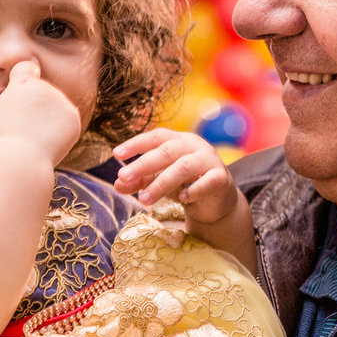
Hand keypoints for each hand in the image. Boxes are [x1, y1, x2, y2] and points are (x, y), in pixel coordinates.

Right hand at [0, 62, 82, 167]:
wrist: (22, 156)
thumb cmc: (0, 137)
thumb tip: (1, 104)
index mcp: (22, 83)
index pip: (27, 68)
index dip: (24, 76)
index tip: (23, 88)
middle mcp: (44, 86)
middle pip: (42, 93)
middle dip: (35, 106)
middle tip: (25, 128)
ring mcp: (61, 100)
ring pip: (55, 107)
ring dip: (48, 118)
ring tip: (35, 137)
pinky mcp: (73, 116)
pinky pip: (67, 121)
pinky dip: (60, 131)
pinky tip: (48, 141)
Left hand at [113, 129, 238, 224]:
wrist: (216, 200)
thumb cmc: (185, 184)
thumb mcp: (158, 181)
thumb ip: (139, 181)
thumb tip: (117, 184)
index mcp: (177, 140)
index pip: (155, 137)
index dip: (136, 143)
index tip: (116, 154)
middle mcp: (193, 145)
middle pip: (166, 151)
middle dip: (142, 164)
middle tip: (123, 177)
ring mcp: (208, 160)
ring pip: (182, 167)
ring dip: (160, 183)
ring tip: (144, 199)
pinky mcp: (221, 178)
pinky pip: (207, 182)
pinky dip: (193, 190)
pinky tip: (182, 198)